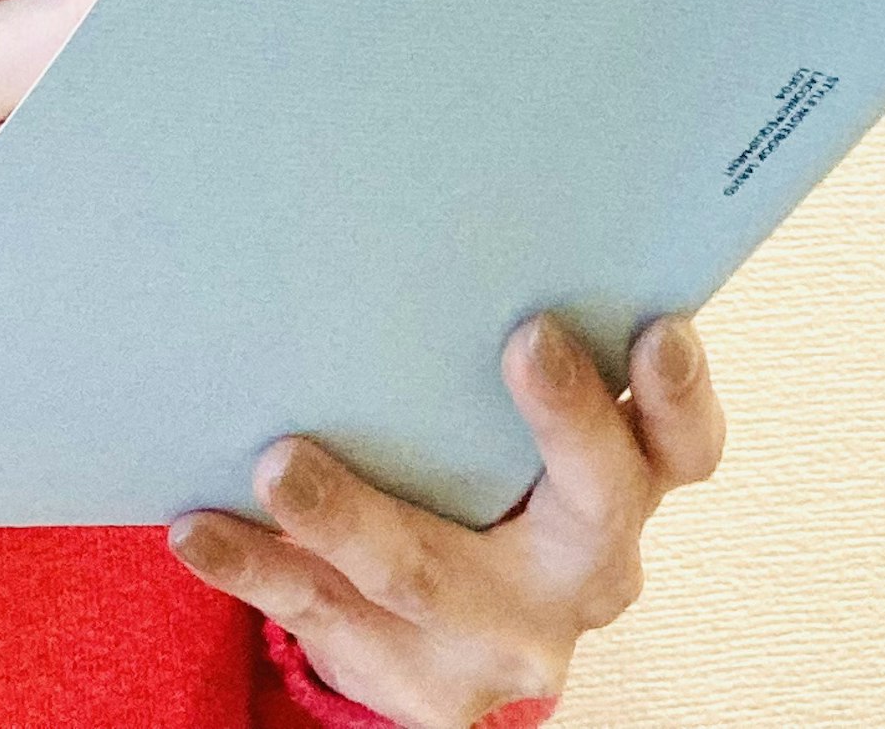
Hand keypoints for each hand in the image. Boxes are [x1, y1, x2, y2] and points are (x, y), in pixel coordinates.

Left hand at [167, 310, 726, 728]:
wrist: (451, 649)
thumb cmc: (493, 496)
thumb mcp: (535, 451)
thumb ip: (530, 363)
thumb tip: (450, 204)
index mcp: (623, 495)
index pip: (682, 448)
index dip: (680, 395)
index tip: (655, 326)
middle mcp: (579, 572)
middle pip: (592, 505)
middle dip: (566, 425)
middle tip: (527, 339)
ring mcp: (494, 638)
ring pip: (423, 572)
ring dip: (353, 515)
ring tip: (282, 463)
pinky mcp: (409, 679)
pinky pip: (324, 615)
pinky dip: (257, 566)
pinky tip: (201, 528)